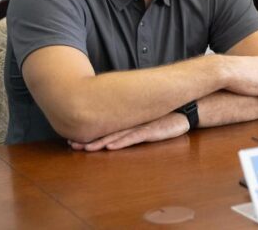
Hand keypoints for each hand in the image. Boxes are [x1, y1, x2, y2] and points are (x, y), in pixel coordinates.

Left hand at [68, 112, 188, 151]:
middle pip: (106, 132)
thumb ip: (131, 122)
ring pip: (116, 135)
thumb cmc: (165, 116)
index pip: (105, 128)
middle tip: (72, 144)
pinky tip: (109, 146)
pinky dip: (120, 142)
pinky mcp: (151, 131)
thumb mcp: (146, 119)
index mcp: (128, 120)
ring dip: (100, 143)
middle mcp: (131, 122)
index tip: (72, 138)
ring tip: (85, 148)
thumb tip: (116, 124)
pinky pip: (133, 137)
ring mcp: (140, 126)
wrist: (185, 109)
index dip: (89, 133)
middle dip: (88, 139)